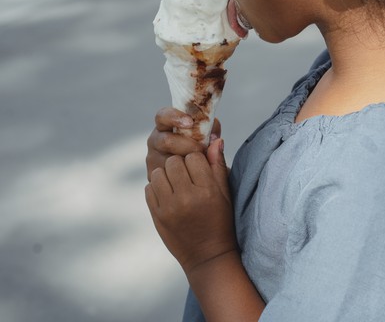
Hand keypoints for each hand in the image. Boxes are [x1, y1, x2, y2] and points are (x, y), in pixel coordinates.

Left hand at [145, 138, 236, 272]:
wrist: (208, 255)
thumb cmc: (221, 221)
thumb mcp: (225, 193)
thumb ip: (218, 165)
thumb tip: (215, 139)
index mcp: (207, 190)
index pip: (193, 157)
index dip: (196, 160)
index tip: (198, 168)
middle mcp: (187, 198)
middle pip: (173, 162)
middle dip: (179, 165)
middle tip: (185, 175)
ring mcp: (169, 208)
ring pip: (158, 173)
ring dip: (166, 175)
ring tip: (175, 184)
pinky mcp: (157, 216)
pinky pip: (149, 189)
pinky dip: (156, 188)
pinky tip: (167, 195)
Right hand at [146, 107, 219, 179]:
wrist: (198, 176)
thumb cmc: (201, 150)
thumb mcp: (207, 138)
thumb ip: (212, 133)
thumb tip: (217, 139)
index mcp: (165, 126)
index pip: (163, 116)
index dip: (174, 117)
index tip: (190, 122)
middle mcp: (156, 141)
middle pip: (165, 140)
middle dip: (186, 144)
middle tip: (202, 149)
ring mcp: (153, 160)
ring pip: (167, 161)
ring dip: (186, 162)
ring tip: (201, 164)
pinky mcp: (154, 179)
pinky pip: (168, 178)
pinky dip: (183, 176)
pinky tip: (193, 176)